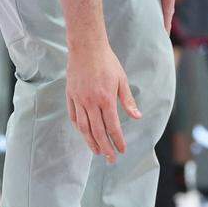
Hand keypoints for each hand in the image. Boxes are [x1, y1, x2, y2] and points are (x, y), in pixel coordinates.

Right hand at [66, 45, 141, 161]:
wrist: (86, 47)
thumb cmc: (107, 62)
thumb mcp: (122, 80)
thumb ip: (128, 101)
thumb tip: (137, 117)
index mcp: (106, 99)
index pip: (112, 126)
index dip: (117, 140)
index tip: (122, 150)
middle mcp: (91, 102)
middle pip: (97, 131)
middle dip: (105, 147)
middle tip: (110, 159)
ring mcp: (79, 100)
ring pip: (84, 127)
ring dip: (91, 142)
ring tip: (97, 152)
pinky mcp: (70, 95)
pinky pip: (74, 117)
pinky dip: (79, 128)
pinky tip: (85, 134)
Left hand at [131, 0, 200, 30]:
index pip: (167, 11)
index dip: (165, 25)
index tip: (162, 39)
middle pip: (168, 10)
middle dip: (162, 23)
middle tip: (155, 36)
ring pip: (166, 1)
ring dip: (161, 12)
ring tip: (151, 22)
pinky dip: (160, 0)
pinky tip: (151, 0)